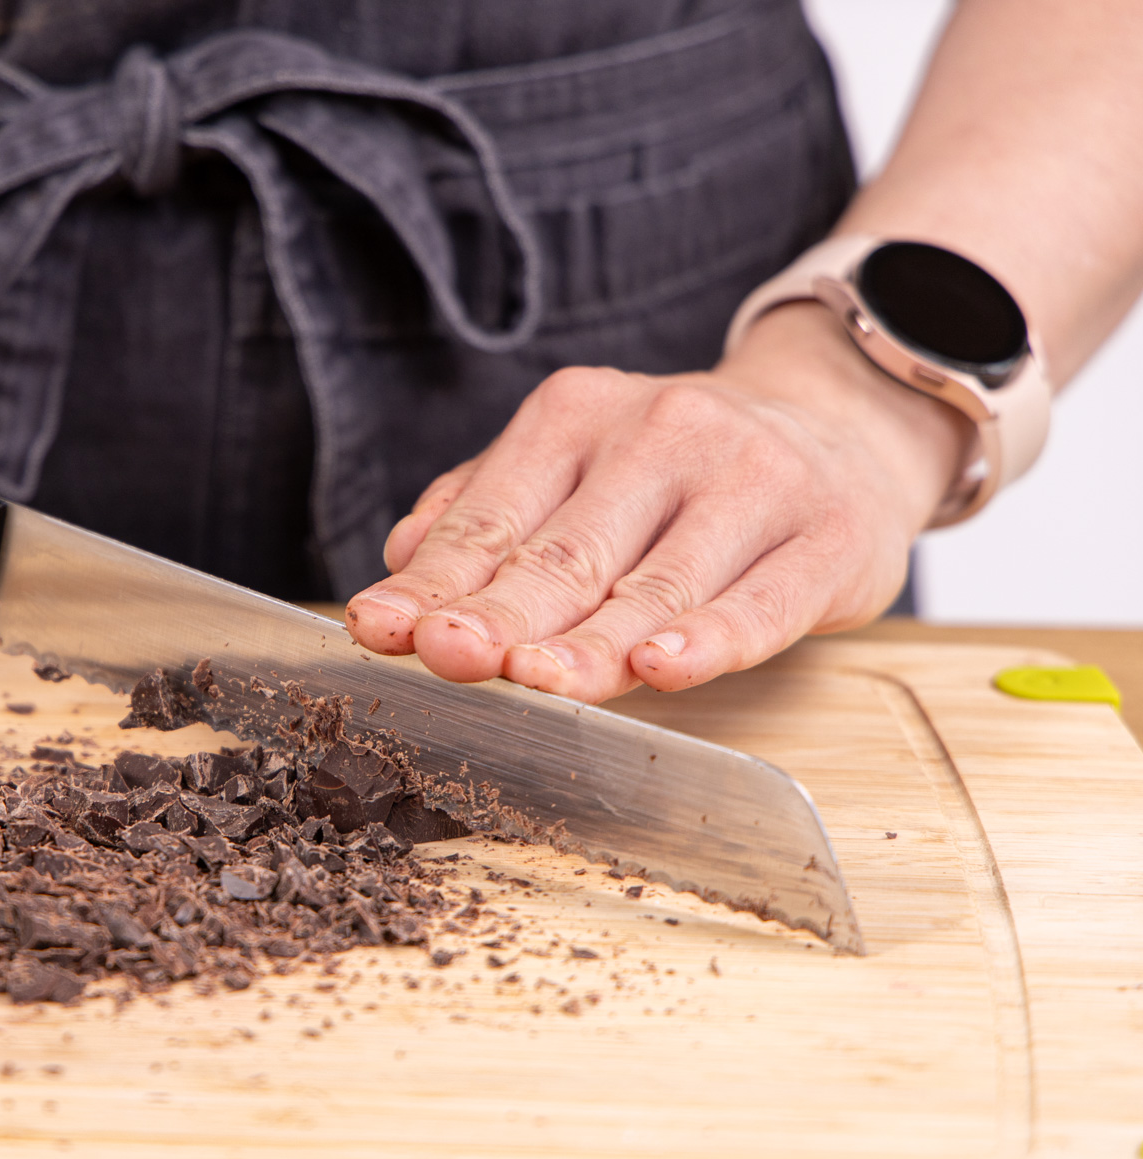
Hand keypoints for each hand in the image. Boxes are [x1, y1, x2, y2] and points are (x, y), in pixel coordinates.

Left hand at [345, 303, 975, 701]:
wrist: (844, 426)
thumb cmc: (679, 472)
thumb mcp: (575, 463)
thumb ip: (488, 506)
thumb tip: (404, 553)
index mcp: (580, 413)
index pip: (494, 515)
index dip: (436, 579)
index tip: (380, 626)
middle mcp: (664, 432)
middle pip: (565, 552)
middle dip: (498, 612)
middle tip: (444, 655)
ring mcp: (752, 483)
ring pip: (654, 585)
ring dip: (589, 642)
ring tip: (533, 680)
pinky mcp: (826, 539)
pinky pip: (760, 602)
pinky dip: (709, 639)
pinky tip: (662, 669)